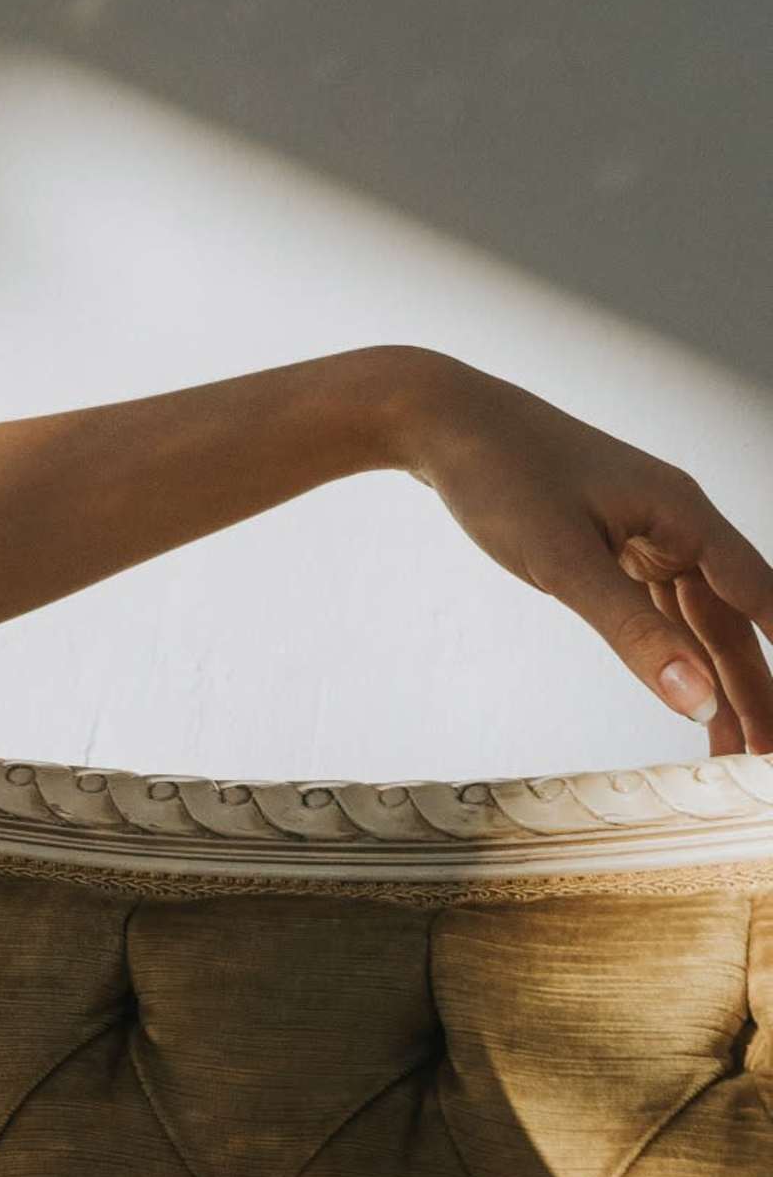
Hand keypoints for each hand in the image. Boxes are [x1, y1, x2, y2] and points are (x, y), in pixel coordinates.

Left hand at [396, 356, 772, 754]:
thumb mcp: (564, 562)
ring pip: (696, 616)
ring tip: (732, 746)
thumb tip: (698, 701)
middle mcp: (674, 521)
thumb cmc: (499, 473)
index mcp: (682, 515)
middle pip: (732, 618)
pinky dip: (672, 649)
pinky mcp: (610, 540)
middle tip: (763, 758)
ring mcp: (643, 530)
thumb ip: (634, 633)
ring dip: (714, 677)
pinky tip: (683, 685)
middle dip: (751, 688)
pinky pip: (658, 605)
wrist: (436, 417)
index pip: (760, 600)